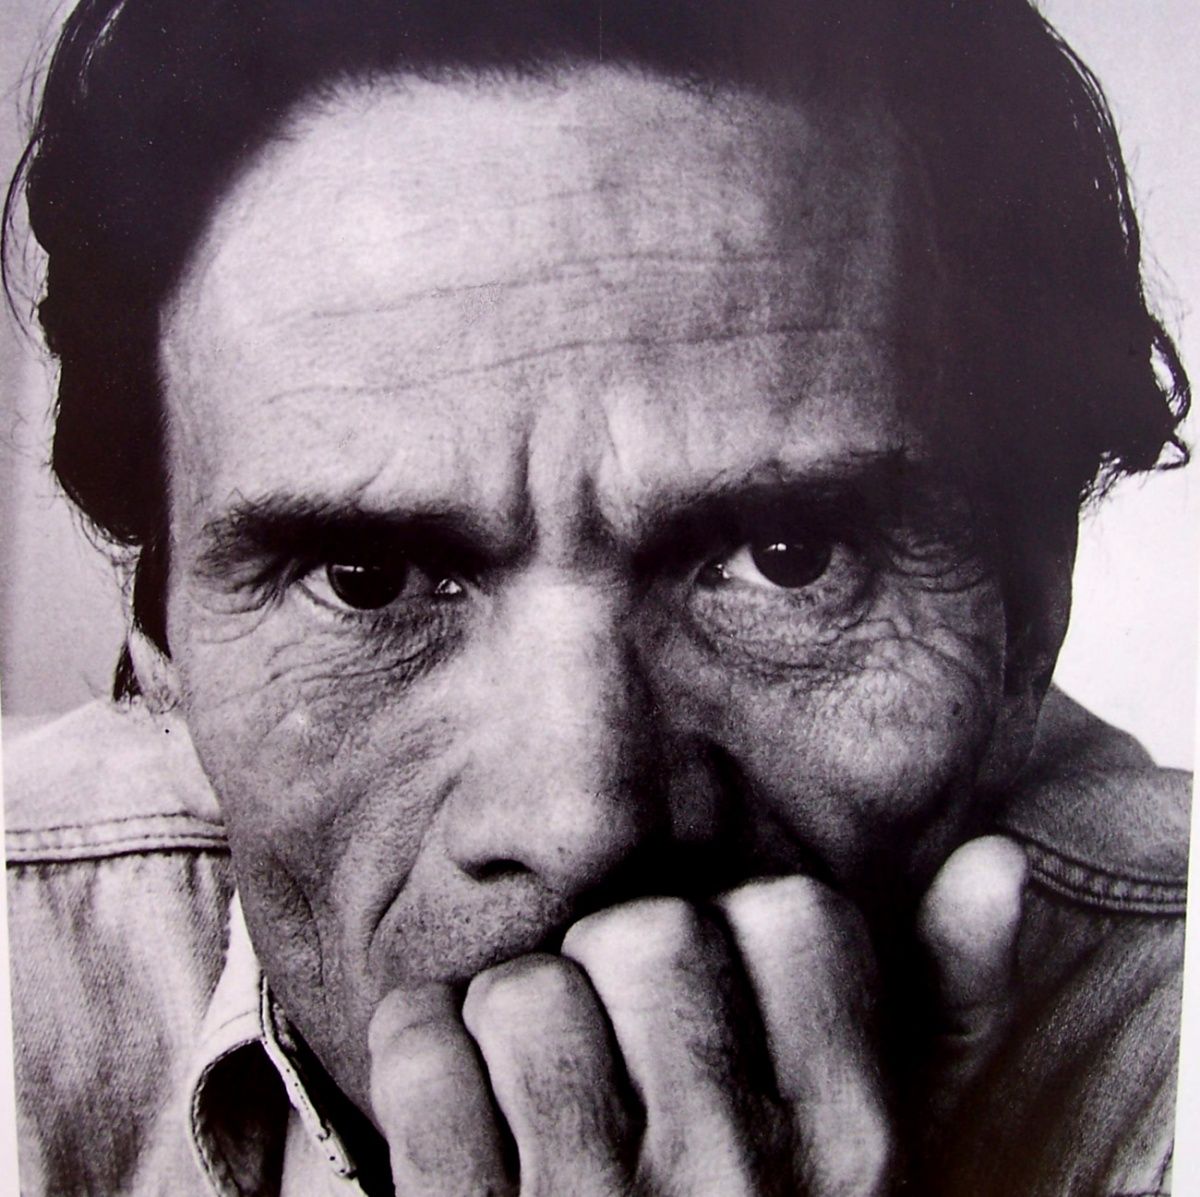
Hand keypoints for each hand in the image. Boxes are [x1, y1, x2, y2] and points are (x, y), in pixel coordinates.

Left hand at [367, 838, 1026, 1195]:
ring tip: (543, 1091)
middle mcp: (732, 1183)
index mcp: (848, 1150)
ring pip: (527, 989)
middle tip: (622, 1046)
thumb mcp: (873, 1155)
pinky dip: (422, 1056)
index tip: (718, 993)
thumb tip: (993, 858)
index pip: (790, 913)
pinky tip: (461, 1113)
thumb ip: (944, 1009)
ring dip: (514, 1021)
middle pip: (645, 930)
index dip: (738, 937)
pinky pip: (423, 1052)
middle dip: (618, 968)